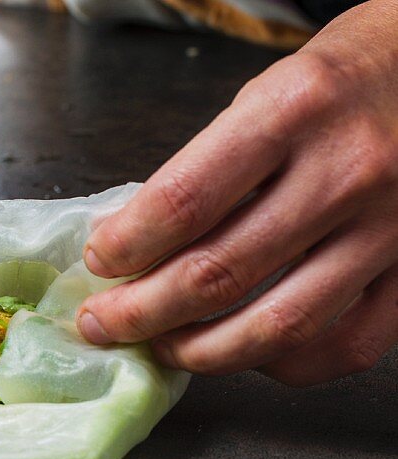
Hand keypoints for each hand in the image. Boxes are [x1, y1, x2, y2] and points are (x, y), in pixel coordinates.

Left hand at [76, 0, 397, 385]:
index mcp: (293, 111)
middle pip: (218, 274)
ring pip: (277, 327)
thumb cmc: (338, 84)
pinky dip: (282, 364)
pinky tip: (243, 352)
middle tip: (104, 323)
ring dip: (200, 351)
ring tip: (160, 347)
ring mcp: (388, 228)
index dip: (126, 247)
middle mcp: (347, 172)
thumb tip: (129, 242)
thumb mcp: (262, 95)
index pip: (183, 202)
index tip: (98, 263)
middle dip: (141, 313)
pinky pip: (346, 346)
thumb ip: (202, 169)